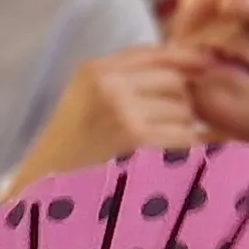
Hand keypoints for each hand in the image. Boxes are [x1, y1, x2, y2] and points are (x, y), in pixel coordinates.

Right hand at [14, 47, 208, 192]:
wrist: (41, 196)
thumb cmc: (70, 154)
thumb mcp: (86, 102)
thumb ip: (128, 79)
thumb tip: (195, 62)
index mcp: (93, 71)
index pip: (155, 53)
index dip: (186, 59)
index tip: (207, 66)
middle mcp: (108, 84)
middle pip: (175, 83)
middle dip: (178, 106)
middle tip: (159, 133)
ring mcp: (124, 112)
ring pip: (184, 112)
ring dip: (181, 133)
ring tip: (152, 153)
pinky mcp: (139, 141)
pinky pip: (186, 138)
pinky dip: (182, 154)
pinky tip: (160, 166)